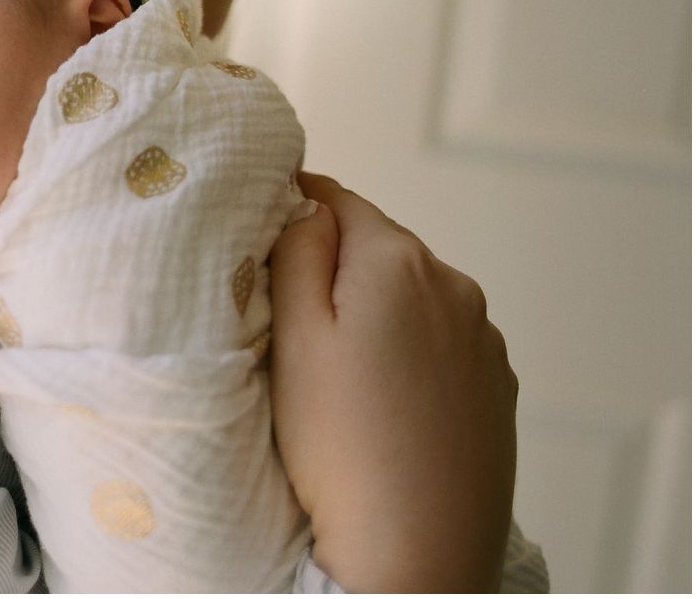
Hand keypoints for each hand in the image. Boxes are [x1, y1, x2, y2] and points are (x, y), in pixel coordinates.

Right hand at [269, 173, 517, 592]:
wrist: (416, 557)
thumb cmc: (341, 449)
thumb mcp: (295, 337)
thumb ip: (298, 251)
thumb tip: (308, 203)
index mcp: (399, 260)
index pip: (334, 197)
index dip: (290, 211)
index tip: (258, 248)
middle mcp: (455, 286)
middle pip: (376, 247)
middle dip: (333, 268)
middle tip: (287, 324)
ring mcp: (483, 341)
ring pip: (410, 298)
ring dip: (374, 314)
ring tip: (335, 376)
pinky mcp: (496, 390)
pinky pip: (440, 346)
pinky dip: (408, 356)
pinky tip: (381, 405)